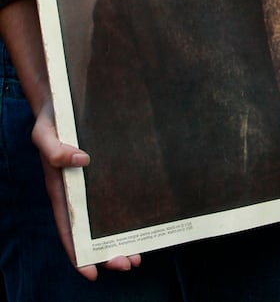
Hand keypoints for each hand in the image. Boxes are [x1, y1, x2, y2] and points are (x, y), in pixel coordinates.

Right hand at [32, 96, 142, 279]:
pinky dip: (128, 209)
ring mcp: (93, 180)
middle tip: (131, 263)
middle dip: (108, 251)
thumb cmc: (52, 117)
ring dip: (121, 237)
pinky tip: (145, 216)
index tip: (92, 273)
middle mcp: (77, 190)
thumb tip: (80, 161)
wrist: (64, 96)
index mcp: (60, 189)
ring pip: (107, 216)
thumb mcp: (45, 133)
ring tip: (141, 253)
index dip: (78, 252)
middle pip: (92, 230)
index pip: (68, 228)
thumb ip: (55, 149)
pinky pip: (117, 192)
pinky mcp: (108, 166)